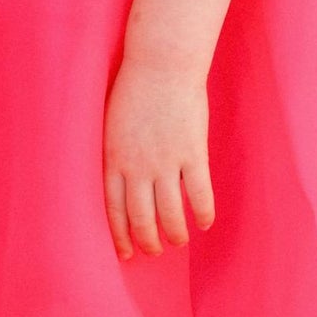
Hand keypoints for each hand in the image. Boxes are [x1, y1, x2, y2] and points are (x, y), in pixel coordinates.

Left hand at [102, 56, 215, 259]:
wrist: (162, 63)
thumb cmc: (135, 88)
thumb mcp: (112, 123)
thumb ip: (117, 154)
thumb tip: (123, 181)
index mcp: (114, 158)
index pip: (113, 209)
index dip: (120, 235)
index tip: (126, 254)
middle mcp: (137, 166)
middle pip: (141, 218)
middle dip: (148, 242)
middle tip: (154, 252)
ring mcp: (166, 161)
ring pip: (170, 214)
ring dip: (175, 234)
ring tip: (179, 241)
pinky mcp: (192, 153)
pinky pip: (199, 194)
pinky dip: (203, 213)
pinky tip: (205, 223)